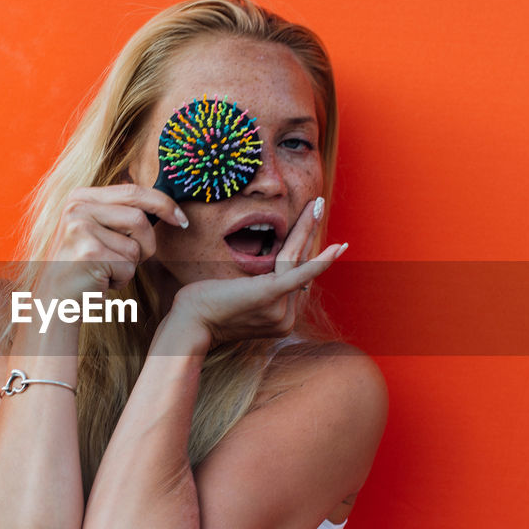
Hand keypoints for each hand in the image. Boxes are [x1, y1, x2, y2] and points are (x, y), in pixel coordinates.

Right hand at [37, 185, 187, 298]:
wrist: (54, 300)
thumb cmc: (84, 267)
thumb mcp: (96, 229)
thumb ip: (119, 211)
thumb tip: (162, 202)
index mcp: (81, 196)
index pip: (133, 191)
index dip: (163, 204)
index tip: (181, 220)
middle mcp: (77, 207)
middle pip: (139, 219)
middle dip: (146, 245)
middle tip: (132, 261)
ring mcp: (80, 229)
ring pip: (136, 246)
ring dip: (131, 265)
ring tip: (108, 270)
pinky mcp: (88, 253)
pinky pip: (128, 266)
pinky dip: (122, 280)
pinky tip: (101, 281)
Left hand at [163, 199, 347, 350]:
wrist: (189, 324)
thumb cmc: (203, 307)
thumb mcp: (236, 298)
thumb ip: (258, 289)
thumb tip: (269, 272)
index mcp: (279, 318)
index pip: (294, 276)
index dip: (303, 247)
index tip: (307, 226)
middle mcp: (285, 318)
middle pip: (299, 265)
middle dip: (309, 233)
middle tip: (317, 206)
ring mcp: (280, 310)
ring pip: (295, 260)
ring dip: (307, 229)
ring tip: (316, 205)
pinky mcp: (271, 295)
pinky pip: (299, 273)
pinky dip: (320, 260)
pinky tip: (339, 248)